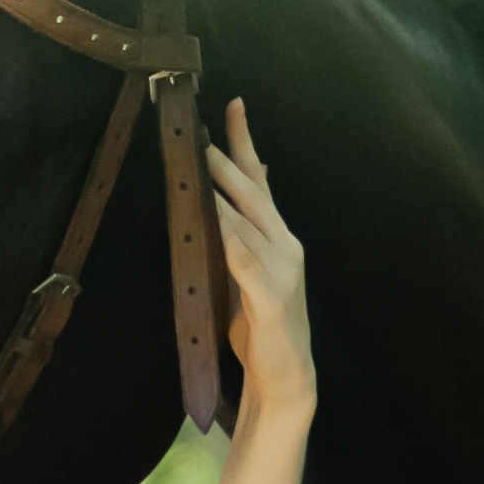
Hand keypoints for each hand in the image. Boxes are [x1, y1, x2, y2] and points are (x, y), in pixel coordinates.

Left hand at [209, 102, 313, 426]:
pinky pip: (245, 260)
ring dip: (221, 191)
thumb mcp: (247, 275)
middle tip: (198, 131)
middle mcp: (285, 245)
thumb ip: (238, 239)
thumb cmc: (261, 329)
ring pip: (247, 220)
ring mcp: (282, 269)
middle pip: (254, 192)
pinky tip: (213, 220)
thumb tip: (219, 203)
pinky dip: (229, 238)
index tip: (234, 104)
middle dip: (226, 158)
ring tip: (198, 164)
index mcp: (279, 238)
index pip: (262, 180)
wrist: (285, 379)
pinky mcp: (272, 296)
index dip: (246, 142)